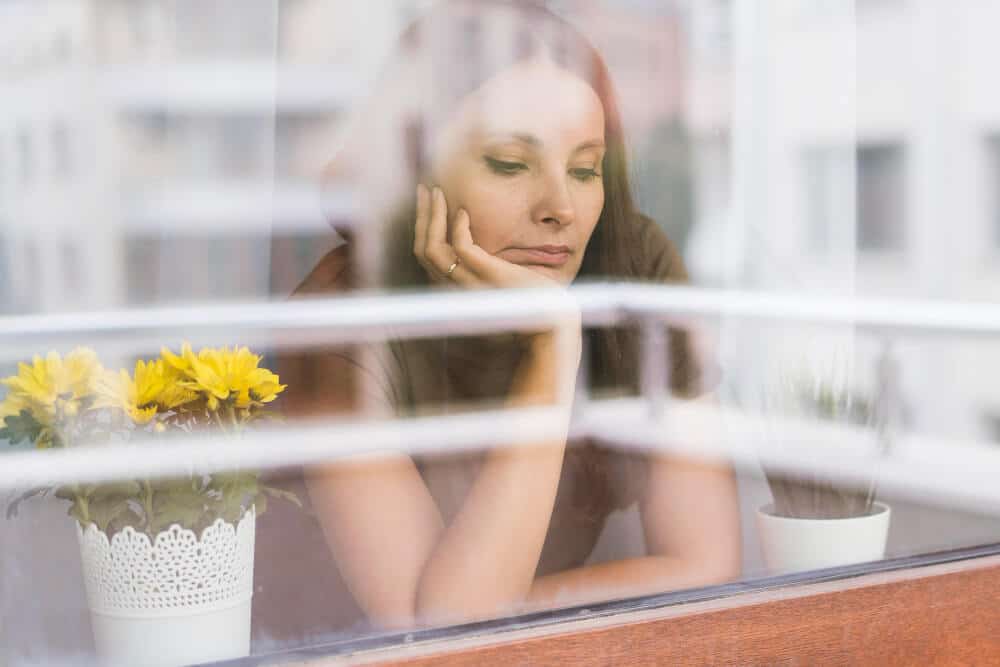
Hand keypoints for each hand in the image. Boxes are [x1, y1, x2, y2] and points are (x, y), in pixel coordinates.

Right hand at [413, 184, 581, 380]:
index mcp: (456, 290)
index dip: (422, 228)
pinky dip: (458, 227)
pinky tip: (464, 211)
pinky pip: (462, 248)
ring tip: (436, 192)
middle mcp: (456, 291)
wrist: (550, 319)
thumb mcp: (497, 281)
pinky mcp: (488, 276)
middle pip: (424, 250)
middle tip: (424, 189)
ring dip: (432, 216)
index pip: (426, 257)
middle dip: (422, 216)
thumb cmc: (528, 300)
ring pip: (433, 249)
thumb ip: (482, 266)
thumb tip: (475, 243)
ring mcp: (470, 285)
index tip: (429, 202)